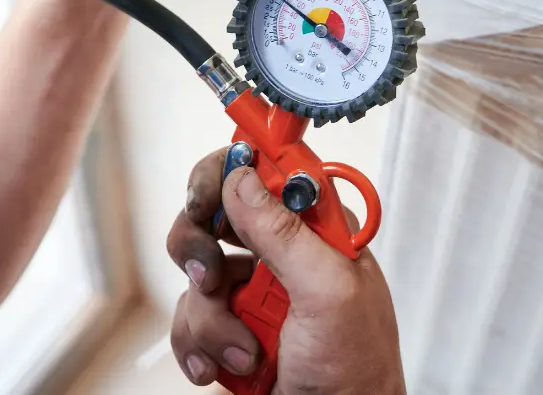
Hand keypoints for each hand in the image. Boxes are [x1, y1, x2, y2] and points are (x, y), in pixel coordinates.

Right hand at [167, 149, 405, 394]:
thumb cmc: (356, 375)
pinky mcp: (228, 326)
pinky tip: (225, 369)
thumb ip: (284, 232)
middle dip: (201, 243)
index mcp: (316, 230)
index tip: (207, 193)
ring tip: (244, 351)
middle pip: (215, 209)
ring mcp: (252, 290)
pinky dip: (199, 345)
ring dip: (210, 315)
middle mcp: (281, 252)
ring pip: (195, 267)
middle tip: (210, 272)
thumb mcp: (328, 294)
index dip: (231, 168)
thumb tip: (241, 176)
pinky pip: (187, 315)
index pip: (269, 170)